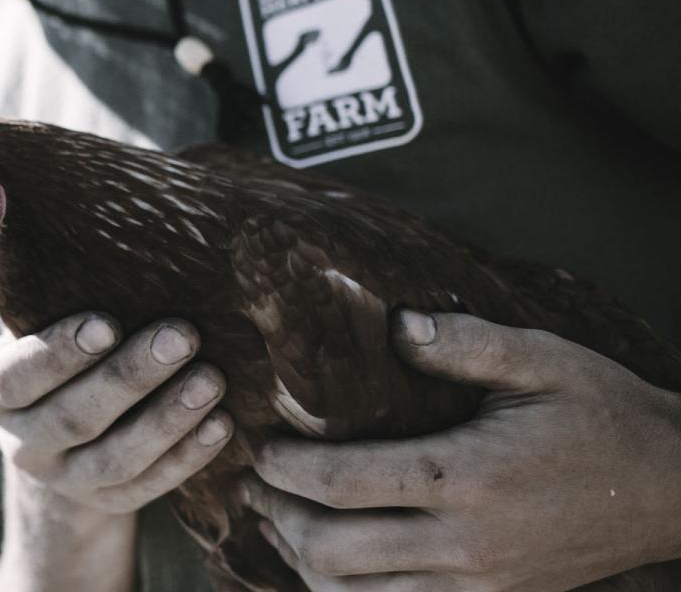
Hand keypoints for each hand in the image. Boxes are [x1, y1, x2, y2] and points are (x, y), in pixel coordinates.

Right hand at [0, 312, 233, 515]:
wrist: (53, 435)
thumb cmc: (52, 354)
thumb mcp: (28, 329)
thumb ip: (40, 298)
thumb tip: (71, 238)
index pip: (18, 377)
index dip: (60, 353)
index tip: (108, 323)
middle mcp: (22, 442)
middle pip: (75, 416)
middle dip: (131, 376)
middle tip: (182, 336)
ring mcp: (65, 480)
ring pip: (116, 458)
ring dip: (167, 418)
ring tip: (211, 379)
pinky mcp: (107, 501)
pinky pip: (148, 486)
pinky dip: (187, 457)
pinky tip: (221, 423)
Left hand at [244, 310, 680, 590]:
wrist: (672, 488)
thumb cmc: (602, 413)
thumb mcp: (543, 359)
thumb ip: (466, 342)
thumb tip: (396, 325)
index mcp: (468, 475)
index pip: (343, 482)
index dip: (284, 467)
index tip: (257, 445)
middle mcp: (466, 542)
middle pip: (334, 550)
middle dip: (279, 516)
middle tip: (251, 485)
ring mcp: (478, 585)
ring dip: (304, 561)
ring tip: (278, 521)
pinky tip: (330, 563)